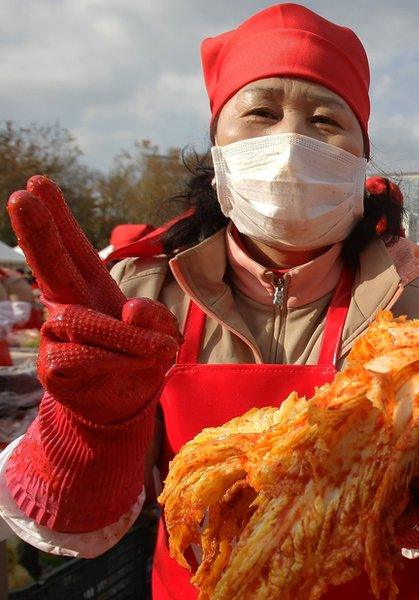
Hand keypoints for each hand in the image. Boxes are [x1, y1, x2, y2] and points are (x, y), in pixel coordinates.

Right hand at [4, 176, 178, 531]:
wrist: (124, 407)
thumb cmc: (139, 358)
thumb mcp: (161, 333)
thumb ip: (155, 318)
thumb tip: (130, 310)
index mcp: (92, 288)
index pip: (72, 248)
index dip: (56, 218)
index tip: (36, 183)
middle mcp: (67, 305)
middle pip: (49, 265)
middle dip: (37, 231)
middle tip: (20, 195)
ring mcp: (55, 334)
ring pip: (84, 323)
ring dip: (127, 338)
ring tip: (156, 350)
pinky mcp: (53, 365)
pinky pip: (86, 355)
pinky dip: (119, 360)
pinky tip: (132, 365)